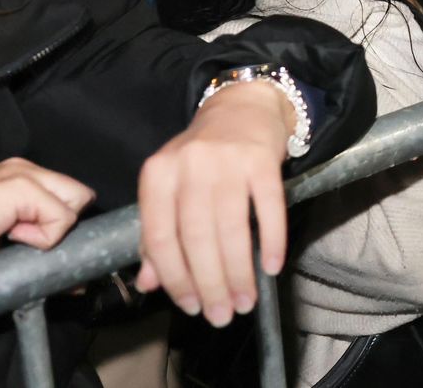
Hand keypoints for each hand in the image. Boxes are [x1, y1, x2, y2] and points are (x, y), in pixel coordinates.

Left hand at [134, 80, 297, 325]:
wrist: (242, 106)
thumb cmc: (203, 158)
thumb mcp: (171, 188)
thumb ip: (157, 234)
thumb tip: (150, 284)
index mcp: (157, 174)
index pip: (161, 237)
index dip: (175, 279)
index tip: (191, 307)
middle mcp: (189, 165)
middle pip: (197, 237)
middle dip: (210, 284)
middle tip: (222, 315)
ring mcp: (227, 161)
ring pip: (231, 228)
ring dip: (239, 272)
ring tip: (245, 301)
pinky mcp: (262, 159)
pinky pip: (268, 208)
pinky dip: (271, 241)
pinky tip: (272, 266)